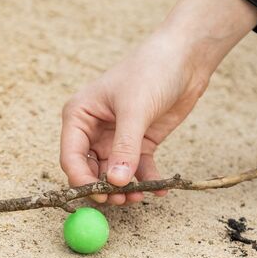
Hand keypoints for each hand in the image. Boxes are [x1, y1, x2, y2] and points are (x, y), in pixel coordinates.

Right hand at [60, 0, 256, 204]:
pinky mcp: (140, 143)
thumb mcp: (134, 110)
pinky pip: (138, 169)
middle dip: (103, 188)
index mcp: (79, 115)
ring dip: (124, 188)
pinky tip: (160, 188)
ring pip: (113, 174)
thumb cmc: (151, 71)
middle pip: (90, 170)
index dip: (81, 179)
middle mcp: (93, 129)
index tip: (98, 195)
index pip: (71, 156)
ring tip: (139, 196)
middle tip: (121, 200)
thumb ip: (124, 148)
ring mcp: (117, 138)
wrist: (185, 57)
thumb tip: (114, 182)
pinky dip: (147, 181)